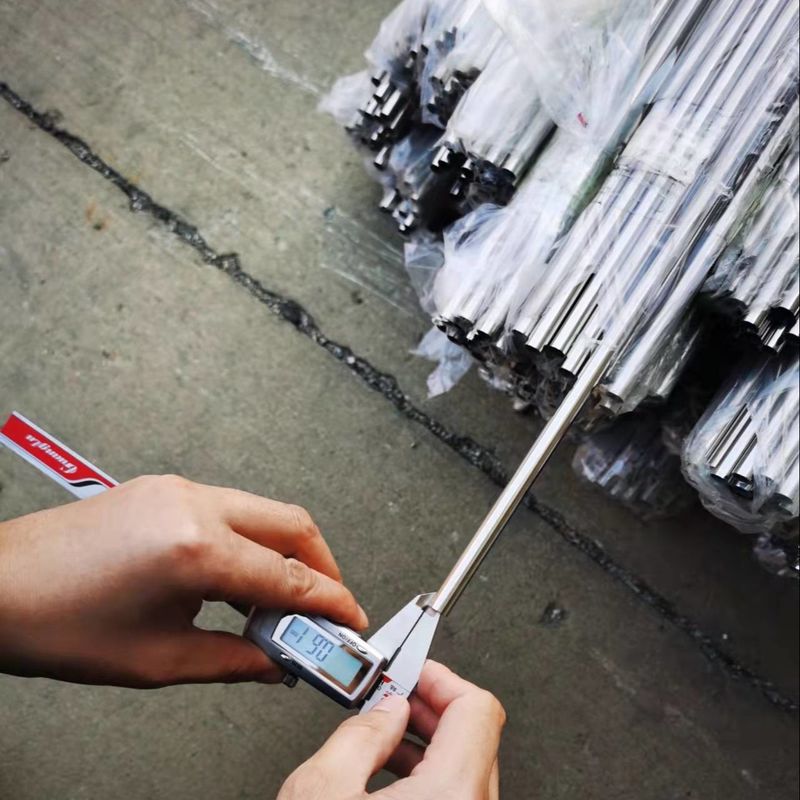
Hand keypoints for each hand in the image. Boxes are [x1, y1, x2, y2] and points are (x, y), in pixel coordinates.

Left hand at [0, 474, 366, 686]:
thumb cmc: (56, 622)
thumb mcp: (157, 660)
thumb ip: (233, 660)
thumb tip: (275, 662)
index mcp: (195, 548)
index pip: (290, 576)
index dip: (329, 603)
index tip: (349, 620)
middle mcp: (194, 505)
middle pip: (293, 525)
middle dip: (322, 566)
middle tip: (327, 607)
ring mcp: (178, 490)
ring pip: (264, 512)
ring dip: (286, 553)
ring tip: (280, 604)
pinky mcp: (165, 490)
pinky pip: (231, 509)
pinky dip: (251, 542)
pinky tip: (242, 579)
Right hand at [278, 661, 504, 799]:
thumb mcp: (321, 790)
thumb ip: (358, 734)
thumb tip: (382, 707)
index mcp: (453, 793)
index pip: (477, 707)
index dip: (439, 677)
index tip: (411, 669)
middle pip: (474, 733)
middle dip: (428, 703)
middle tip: (392, 692)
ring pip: (466, 764)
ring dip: (426, 738)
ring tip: (383, 729)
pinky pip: (456, 791)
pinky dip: (428, 772)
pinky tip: (388, 770)